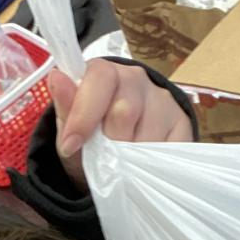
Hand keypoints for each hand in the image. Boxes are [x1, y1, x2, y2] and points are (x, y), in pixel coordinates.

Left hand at [49, 59, 193, 192]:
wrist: (115, 160)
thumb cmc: (89, 140)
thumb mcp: (68, 132)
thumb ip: (65, 108)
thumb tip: (56, 77)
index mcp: (105, 73)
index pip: (100, 79)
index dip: (84, 114)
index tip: (71, 145)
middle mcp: (136, 79)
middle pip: (125, 110)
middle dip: (108, 143)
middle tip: (103, 158)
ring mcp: (163, 100)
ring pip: (148, 132)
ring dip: (131, 158)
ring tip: (122, 164)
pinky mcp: (182, 122)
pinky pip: (169, 147)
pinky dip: (152, 164)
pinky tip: (142, 166)